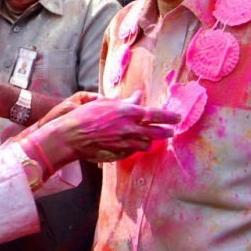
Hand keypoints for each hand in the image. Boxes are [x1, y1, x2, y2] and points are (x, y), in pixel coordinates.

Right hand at [27, 92, 177, 166]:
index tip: (178, 117)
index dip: (169, 116)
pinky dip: (136, 147)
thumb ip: (125, 102)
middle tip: (172, 130)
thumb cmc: (85, 116)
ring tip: (152, 138)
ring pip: (147, 144)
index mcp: (127, 112)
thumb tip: (138, 97)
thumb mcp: (105, 103)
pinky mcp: (119, 153)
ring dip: (151, 140)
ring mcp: (125, 143)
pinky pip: (134, 151)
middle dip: (166, 131)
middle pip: (156, 132)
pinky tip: (134, 144)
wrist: (72, 136)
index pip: (155, 114)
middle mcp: (130, 128)